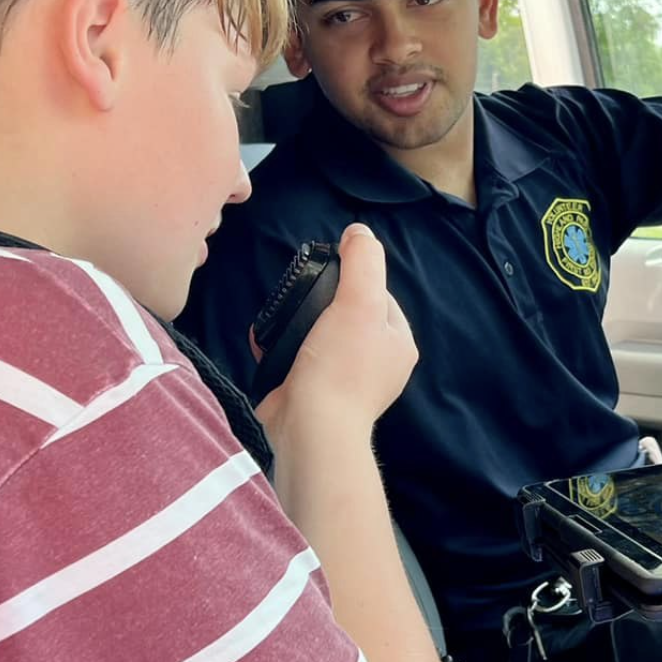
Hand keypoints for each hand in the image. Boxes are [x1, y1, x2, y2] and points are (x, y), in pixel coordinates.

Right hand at [256, 225, 416, 443]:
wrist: (310, 429)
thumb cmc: (341, 367)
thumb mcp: (360, 302)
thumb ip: (363, 262)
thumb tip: (359, 233)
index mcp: (397, 343)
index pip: (379, 295)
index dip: (355, 279)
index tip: (330, 275)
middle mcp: (375, 363)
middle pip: (346, 313)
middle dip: (320, 302)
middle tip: (300, 294)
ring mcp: (342, 380)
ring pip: (318, 334)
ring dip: (296, 322)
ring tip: (280, 313)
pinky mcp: (311, 391)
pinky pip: (295, 357)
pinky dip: (279, 345)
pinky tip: (265, 337)